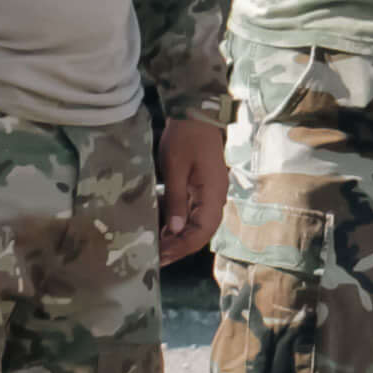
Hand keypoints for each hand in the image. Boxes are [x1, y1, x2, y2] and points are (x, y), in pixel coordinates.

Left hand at [158, 119, 228, 264]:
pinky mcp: (202, 188)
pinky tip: (162, 227)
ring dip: (179, 237)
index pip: (202, 231)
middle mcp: (215, 197)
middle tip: (157, 257)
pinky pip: (193, 212)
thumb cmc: (185, 138)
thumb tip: (176, 230)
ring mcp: (210, 193)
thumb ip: (176, 200)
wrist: (195, 114)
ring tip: (157, 246)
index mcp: (212, 193)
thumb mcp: (175, 168)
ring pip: (198, 224)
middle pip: (201, 231)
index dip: (182, 246)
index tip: (162, 255)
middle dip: (180, 247)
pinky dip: (179, 223)